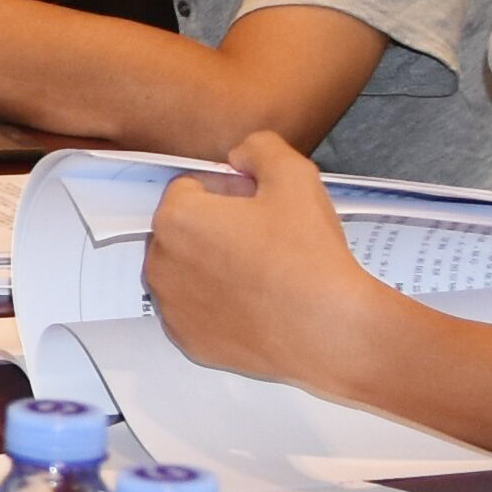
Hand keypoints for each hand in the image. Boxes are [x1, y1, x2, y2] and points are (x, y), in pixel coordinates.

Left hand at [139, 134, 392, 386]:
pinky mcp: (188, 343)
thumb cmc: (308, 254)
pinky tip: (254, 305)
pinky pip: (196, 312)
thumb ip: (259, 147)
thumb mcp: (294, 174)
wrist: (331, 331)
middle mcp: (160, 263)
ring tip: (261, 273)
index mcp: (176, 218)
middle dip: (216, 228)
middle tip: (265, 240)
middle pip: (184, 230)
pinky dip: (216, 306)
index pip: (191, 188)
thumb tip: (238, 155)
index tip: (261, 206)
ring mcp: (172, 308)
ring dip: (213, 266)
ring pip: (187, 272)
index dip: (229, 191)